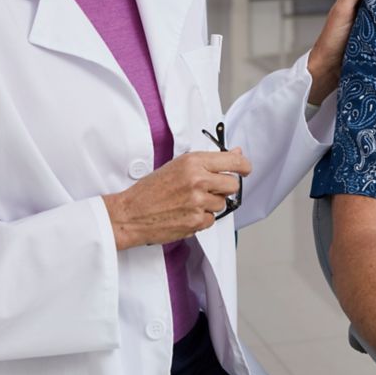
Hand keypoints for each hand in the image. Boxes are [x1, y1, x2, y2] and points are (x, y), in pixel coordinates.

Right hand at [101, 150, 250, 249]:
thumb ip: (208, 161)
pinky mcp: (196, 221)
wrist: (130, 214)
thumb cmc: (150, 190)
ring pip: (222, 204)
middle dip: (224, 188)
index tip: (245, 169)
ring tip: (188, 202)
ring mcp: (198, 202)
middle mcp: (198, 180)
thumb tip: (236, 153)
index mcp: (193, 162)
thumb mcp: (177, 166)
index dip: (243, 166)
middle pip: (232, 185)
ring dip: (210, 205)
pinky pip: (211, 220)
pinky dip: (201, 218)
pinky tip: (185, 213)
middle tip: (209, 189)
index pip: (233, 161)